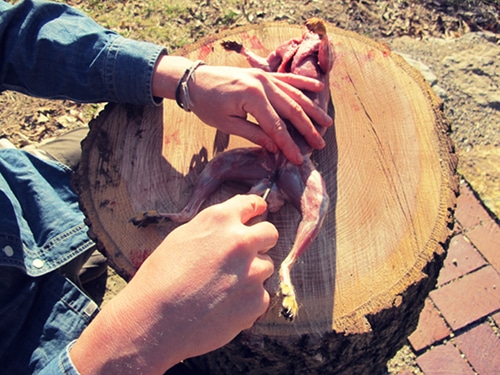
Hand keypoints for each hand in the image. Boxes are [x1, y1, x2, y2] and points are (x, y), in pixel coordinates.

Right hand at [71, 194, 275, 373]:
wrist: (153, 322)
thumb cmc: (159, 279)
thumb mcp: (181, 238)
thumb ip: (212, 229)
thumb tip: (230, 227)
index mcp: (219, 220)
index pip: (250, 204)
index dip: (255, 209)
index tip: (258, 212)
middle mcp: (240, 242)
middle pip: (270, 233)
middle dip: (261, 240)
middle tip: (246, 254)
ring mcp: (252, 272)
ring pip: (266, 267)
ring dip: (252, 274)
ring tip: (224, 287)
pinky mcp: (256, 301)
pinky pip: (261, 296)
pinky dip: (247, 301)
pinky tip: (223, 307)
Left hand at [152, 56, 332, 164]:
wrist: (193, 80)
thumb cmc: (207, 104)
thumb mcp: (227, 124)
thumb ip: (254, 134)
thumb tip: (275, 149)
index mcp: (252, 97)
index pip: (276, 126)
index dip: (288, 145)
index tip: (299, 160)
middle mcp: (262, 84)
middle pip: (291, 109)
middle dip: (307, 129)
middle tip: (320, 145)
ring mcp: (264, 76)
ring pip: (294, 94)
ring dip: (311, 109)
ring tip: (327, 123)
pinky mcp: (263, 74)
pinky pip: (287, 79)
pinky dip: (303, 84)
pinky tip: (318, 89)